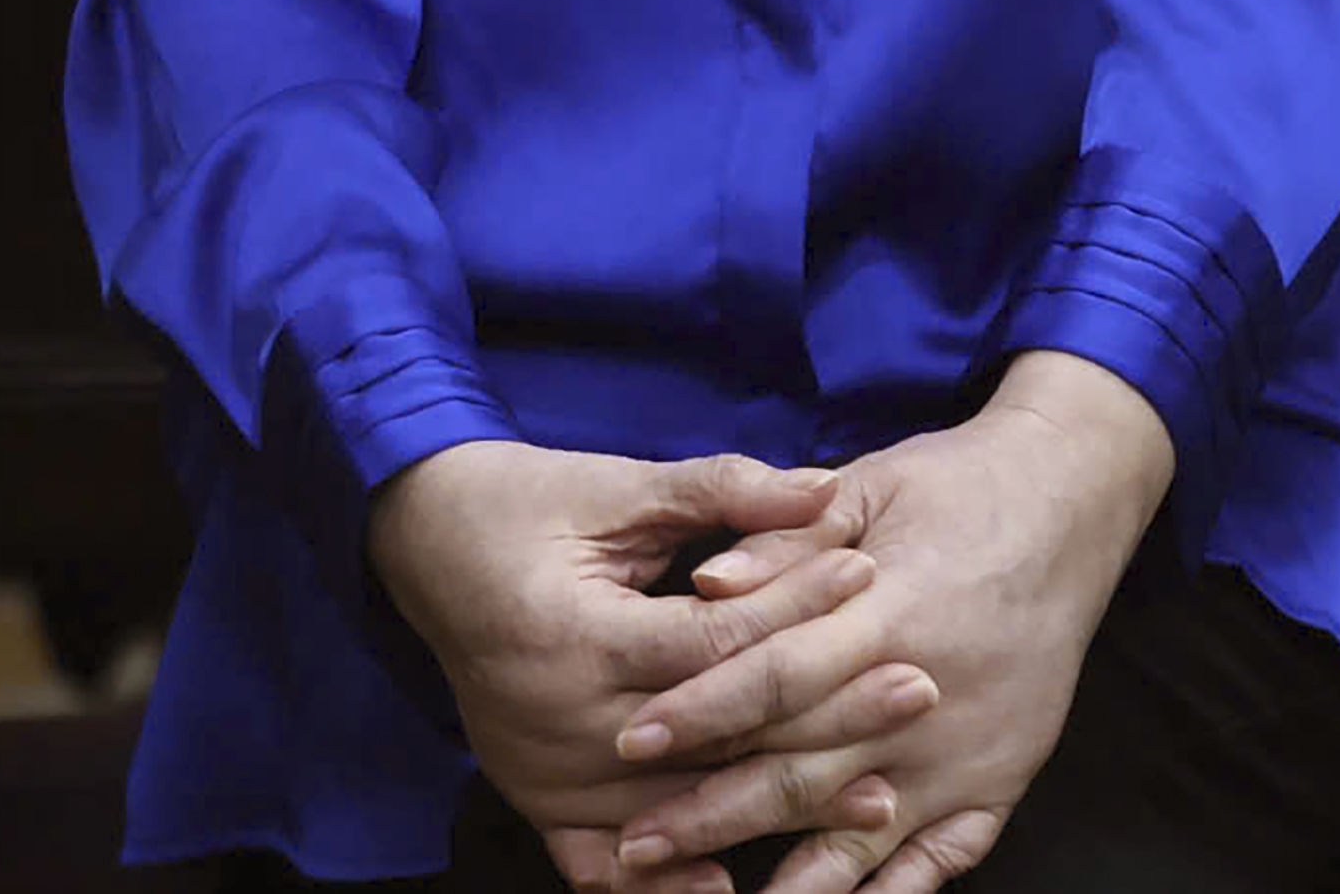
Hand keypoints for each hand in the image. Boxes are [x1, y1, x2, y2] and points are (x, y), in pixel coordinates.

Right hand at [369, 444, 892, 844]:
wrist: (424, 543)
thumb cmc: (526, 504)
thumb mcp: (616, 486)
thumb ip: (719, 491)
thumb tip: (823, 487)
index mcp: (574, 636)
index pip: (710, 642)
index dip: (795, 609)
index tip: (870, 576)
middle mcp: (556, 719)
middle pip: (713, 737)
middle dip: (822, 716)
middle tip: (915, 693)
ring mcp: (542, 771)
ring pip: (680, 808)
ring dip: (777, 806)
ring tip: (877, 793)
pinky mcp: (534, 796)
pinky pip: (603, 865)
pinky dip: (667, 881)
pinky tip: (732, 885)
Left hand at [608, 352, 1177, 889]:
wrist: (1071, 504)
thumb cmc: (954, 488)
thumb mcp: (869, 486)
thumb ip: (787, 538)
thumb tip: (706, 583)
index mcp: (885, 614)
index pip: (776, 678)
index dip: (699, 712)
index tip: (630, 741)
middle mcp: (922, 696)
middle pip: (801, 770)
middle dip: (710, 812)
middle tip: (636, 845)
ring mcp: (963, 752)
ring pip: (858, 833)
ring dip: (783, 879)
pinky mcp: (999, 783)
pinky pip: (938, 863)